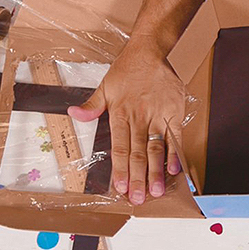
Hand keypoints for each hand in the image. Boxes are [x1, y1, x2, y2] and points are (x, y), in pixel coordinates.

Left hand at [68, 36, 183, 204]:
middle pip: (138, 153)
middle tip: (139, 198)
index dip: (120, 169)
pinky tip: (173, 170)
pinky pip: (175, 136)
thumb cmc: (128, 69)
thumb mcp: (105, 86)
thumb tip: (73, 114)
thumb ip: (91, 105)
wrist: (152, 51)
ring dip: (156, 171)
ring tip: (156, 190)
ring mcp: (159, 116)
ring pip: (156, 148)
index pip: (120, 148)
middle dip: (138, 178)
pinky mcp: (175, 112)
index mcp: (120, 113)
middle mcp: (140, 117)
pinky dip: (175, 153)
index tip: (120, 188)